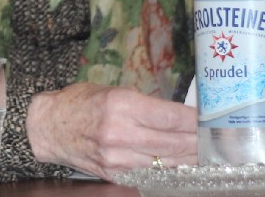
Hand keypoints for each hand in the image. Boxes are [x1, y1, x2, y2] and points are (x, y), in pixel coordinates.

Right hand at [26, 82, 197, 180]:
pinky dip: (167, 169)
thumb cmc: (81, 103)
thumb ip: (144, 105)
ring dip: (188, 159)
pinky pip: (148, 173)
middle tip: (215, 140)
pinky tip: (181, 166)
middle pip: (172, 142)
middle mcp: (120, 133)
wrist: (48, 126)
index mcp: (121, 106)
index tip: (209, 120)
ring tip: (205, 155)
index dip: (194, 120)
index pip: (170, 116)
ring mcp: (117, 157)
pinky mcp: (114, 173)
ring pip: (164, 162)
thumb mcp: (113, 92)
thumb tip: (177, 116)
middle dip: (197, 142)